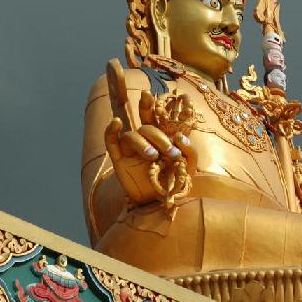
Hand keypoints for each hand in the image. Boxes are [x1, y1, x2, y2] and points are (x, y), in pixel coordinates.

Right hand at [104, 90, 197, 207]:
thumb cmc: (174, 183)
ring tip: (153, 157)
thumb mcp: (189, 168)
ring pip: (133, 135)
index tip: (173, 95)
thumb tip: (180, 137)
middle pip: (146, 123)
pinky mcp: (119, 160)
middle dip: (158, 135)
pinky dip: (111, 130)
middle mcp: (147, 140)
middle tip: (170, 151)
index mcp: (163, 137)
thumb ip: (190, 151)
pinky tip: (116, 123)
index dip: (164, 105)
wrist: (159, 205)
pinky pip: (111, 141)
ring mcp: (131, 149)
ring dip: (143, 143)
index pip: (161, 117)